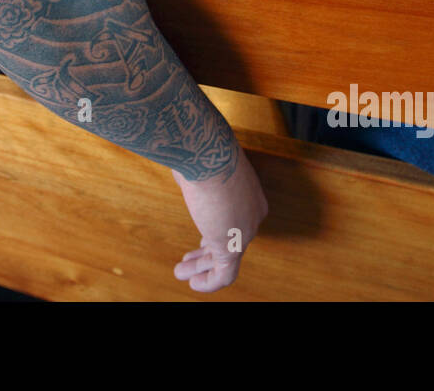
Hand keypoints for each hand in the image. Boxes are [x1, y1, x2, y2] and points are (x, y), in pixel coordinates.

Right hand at [171, 144, 267, 292]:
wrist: (208, 154)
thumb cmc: (202, 150)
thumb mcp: (202, 160)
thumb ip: (197, 170)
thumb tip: (182, 167)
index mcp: (248, 192)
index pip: (235, 220)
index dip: (214, 234)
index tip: (198, 243)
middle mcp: (252, 213)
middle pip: (231, 239)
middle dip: (206, 252)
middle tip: (189, 258)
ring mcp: (245, 231)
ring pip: (224, 259)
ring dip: (201, 268)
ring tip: (181, 273)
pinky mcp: (232, 246)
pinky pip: (224, 273)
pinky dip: (209, 282)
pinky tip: (193, 283)